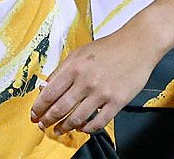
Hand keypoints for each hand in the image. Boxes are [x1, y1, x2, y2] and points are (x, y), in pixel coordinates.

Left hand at [30, 27, 161, 135]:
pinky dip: (88, 129)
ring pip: (77, 118)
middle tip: (43, 125)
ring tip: (60, 129)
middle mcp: (86, 81)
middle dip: (48, 120)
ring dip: (65, 127)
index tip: (35, 114)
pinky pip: (99, 122)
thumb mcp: (80, 52)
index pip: (50, 93)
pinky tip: (83, 128)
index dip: (39, 107)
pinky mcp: (117, 101)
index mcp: (74, 67)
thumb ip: (62, 70)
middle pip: (60, 108)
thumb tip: (45, 88)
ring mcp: (102, 93)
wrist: (138, 45)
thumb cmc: (109, 47)